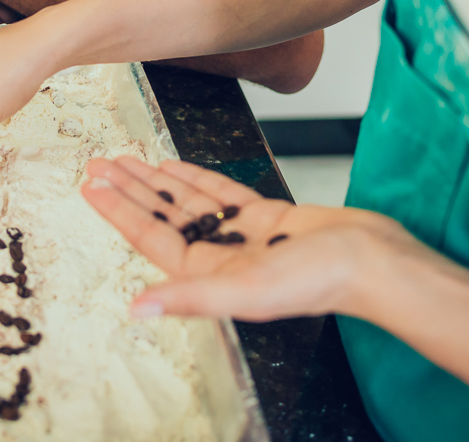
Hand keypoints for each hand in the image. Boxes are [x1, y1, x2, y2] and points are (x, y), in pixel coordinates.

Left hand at [81, 157, 415, 322]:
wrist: (376, 261)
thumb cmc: (321, 281)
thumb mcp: (248, 291)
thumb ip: (191, 298)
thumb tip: (138, 309)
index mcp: (210, 276)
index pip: (151, 238)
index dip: (119, 211)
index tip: (91, 188)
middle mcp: (221, 257)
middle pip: (162, 216)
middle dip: (129, 190)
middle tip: (98, 165)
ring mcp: (243, 237)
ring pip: (188, 202)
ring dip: (156, 181)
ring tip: (126, 160)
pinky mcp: (267, 218)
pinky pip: (221, 194)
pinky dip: (196, 178)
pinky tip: (173, 166)